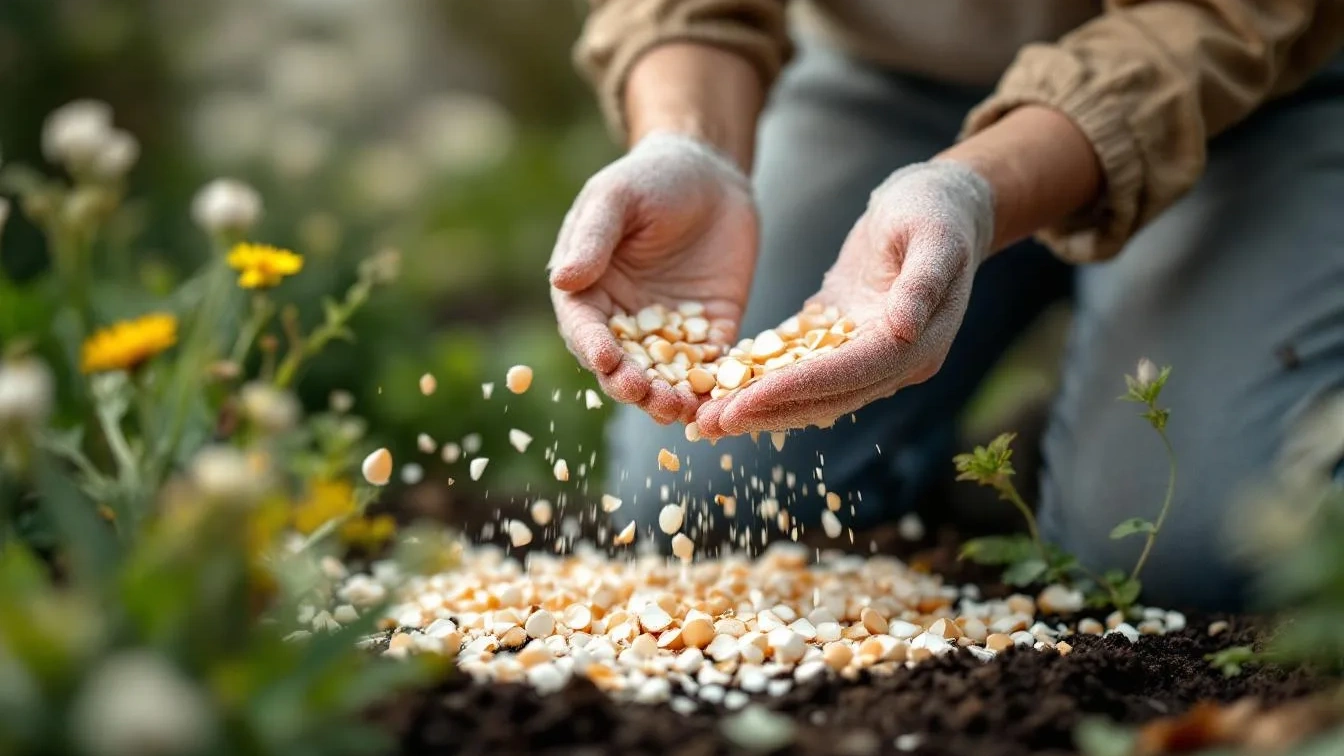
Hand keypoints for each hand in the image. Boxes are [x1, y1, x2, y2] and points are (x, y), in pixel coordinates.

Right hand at [549, 132, 757, 423]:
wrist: (712, 174)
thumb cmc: (651, 177)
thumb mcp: (618, 197)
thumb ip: (593, 237)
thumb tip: (562, 279)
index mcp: (589, 289)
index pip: (583, 326)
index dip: (592, 346)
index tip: (605, 361)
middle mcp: (622, 319)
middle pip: (622, 364)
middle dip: (631, 385)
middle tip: (646, 398)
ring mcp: (667, 331)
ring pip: (663, 375)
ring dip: (669, 397)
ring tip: (681, 411)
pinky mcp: (710, 333)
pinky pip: (710, 367)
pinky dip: (713, 389)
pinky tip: (721, 404)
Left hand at [695, 160, 994, 436]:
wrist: (943, 205)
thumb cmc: (937, 211)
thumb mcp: (934, 237)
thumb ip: (922, 283)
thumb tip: (903, 329)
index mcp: (918, 343)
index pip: (849, 374)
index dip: (797, 389)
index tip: (746, 401)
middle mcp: (895, 362)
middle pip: (825, 398)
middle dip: (766, 411)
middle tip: (710, 424)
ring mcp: (870, 355)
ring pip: (810, 394)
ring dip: (760, 408)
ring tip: (708, 418)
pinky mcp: (846, 340)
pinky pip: (802, 368)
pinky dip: (765, 381)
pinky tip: (724, 389)